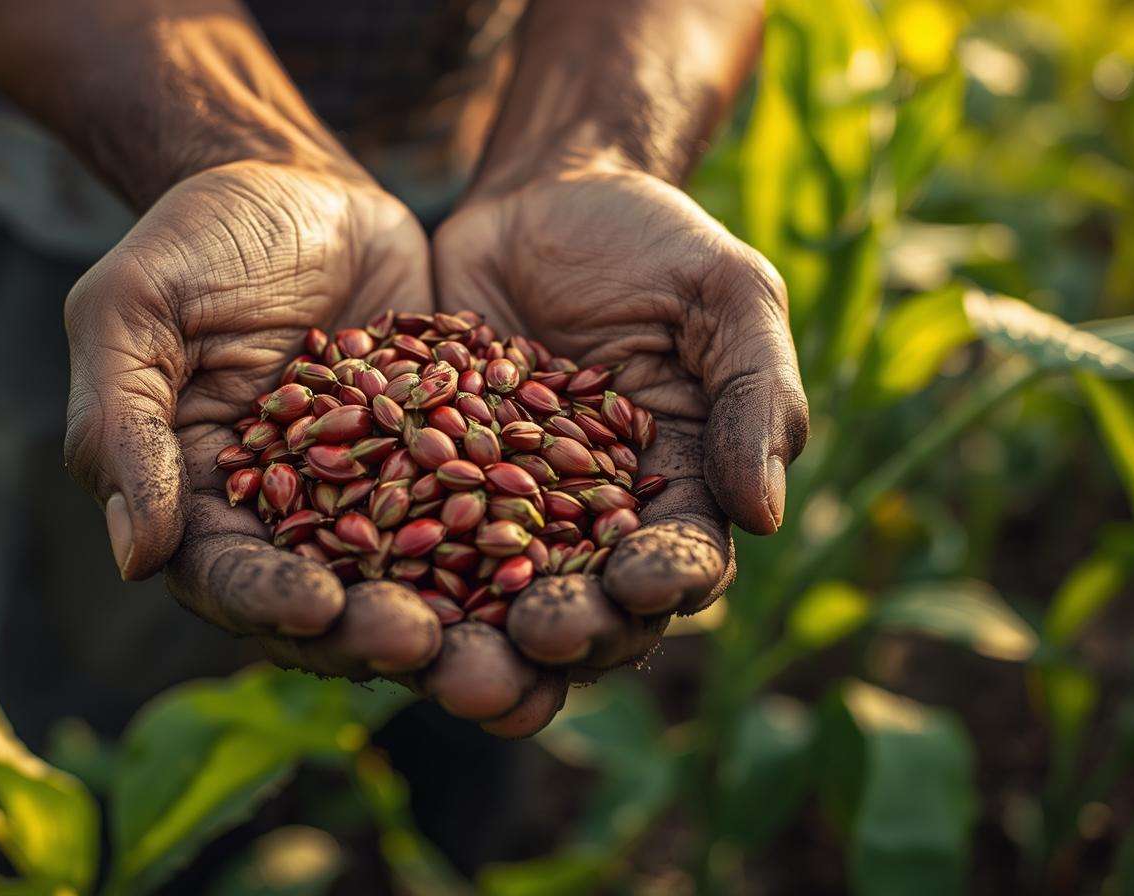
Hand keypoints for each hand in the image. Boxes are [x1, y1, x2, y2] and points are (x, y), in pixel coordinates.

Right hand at [64, 160, 568, 734]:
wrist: (302, 185)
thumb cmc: (197, 239)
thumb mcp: (134, 310)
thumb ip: (121, 423)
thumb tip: (134, 558)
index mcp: (201, 505)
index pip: (229, 576)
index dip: (271, 601)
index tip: (319, 608)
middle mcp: (290, 523)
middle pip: (332, 605)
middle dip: (375, 633)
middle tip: (429, 647)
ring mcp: (374, 501)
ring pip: (418, 583)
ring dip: (461, 622)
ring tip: (506, 639)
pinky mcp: (445, 469)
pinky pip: (485, 518)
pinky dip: (521, 547)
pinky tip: (572, 564)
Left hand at [433, 164, 808, 678]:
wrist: (540, 196)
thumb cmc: (653, 242)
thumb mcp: (726, 295)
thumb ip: (755, 393)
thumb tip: (766, 514)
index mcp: (680, 493)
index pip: (684, 561)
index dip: (667, 580)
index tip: (641, 583)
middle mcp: (592, 526)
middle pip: (588, 606)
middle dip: (571, 631)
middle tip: (542, 634)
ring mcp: (503, 514)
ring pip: (494, 603)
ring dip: (482, 644)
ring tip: (455, 661)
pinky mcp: (425, 490)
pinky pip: (407, 543)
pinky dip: (392, 578)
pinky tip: (367, 593)